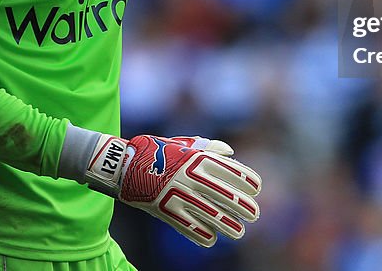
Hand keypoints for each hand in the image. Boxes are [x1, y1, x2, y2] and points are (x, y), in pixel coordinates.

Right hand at [84, 134, 260, 246]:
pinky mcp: (167, 211)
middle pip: (227, 196)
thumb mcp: (183, 143)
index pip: (232, 171)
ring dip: (228, 226)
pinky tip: (211, 238)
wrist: (124, 165)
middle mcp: (193, 178)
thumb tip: (230, 153)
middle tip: (254, 214)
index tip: (256, 189)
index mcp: (198, 159)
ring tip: (239, 231)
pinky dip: (203, 235)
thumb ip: (208, 147)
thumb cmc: (156, 151)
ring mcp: (180, 196)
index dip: (248, 181)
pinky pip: (190, 228)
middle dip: (244, 207)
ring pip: (212, 216)